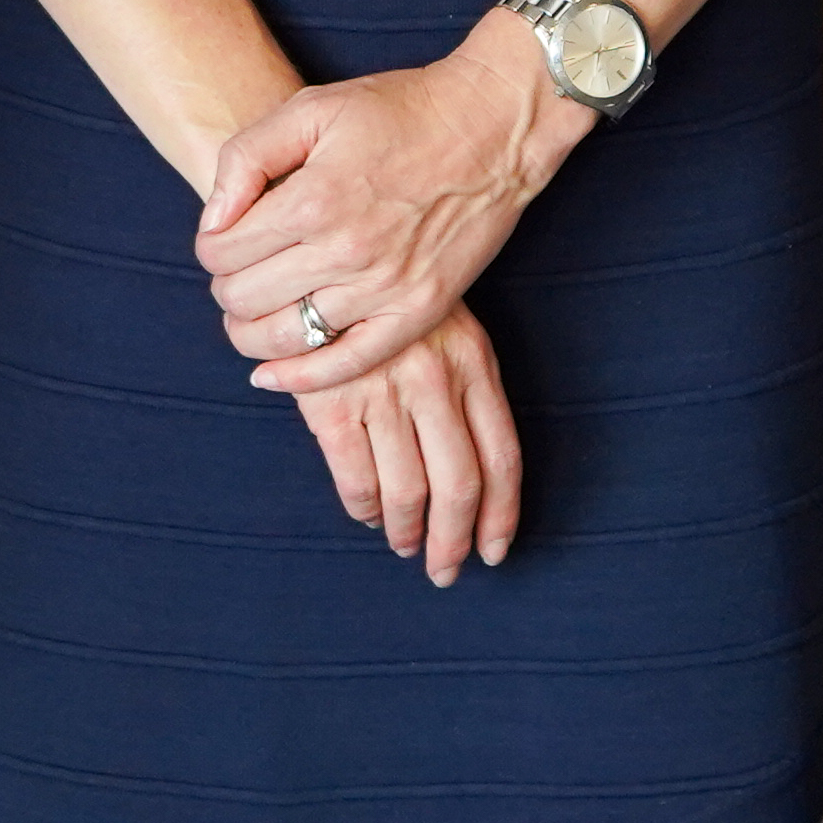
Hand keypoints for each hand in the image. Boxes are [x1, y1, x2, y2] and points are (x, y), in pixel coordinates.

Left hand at [197, 14, 574, 395]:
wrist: (490, 126)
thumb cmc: (399, 111)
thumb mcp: (310, 109)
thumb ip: (246, 158)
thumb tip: (211, 221)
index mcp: (312, 200)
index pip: (223, 252)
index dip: (209, 248)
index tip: (220, 240)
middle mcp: (345, 252)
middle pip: (246, 298)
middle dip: (225, 289)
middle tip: (234, 275)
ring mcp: (384, 288)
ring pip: (286, 337)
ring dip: (250, 332)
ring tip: (247, 317)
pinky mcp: (419, 312)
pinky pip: (348, 363)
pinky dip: (303, 377)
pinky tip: (272, 374)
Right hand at [296, 302, 524, 582]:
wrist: (320, 253)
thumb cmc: (386, 297)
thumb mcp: (445, 324)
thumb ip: (465, 386)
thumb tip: (478, 476)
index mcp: (472, 361)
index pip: (502, 457)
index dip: (501, 515)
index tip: (493, 551)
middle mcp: (434, 379)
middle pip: (458, 485)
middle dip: (454, 541)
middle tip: (445, 569)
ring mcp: (382, 390)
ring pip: (407, 492)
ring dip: (406, 532)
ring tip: (403, 544)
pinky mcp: (331, 401)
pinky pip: (356, 479)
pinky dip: (363, 508)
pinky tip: (366, 513)